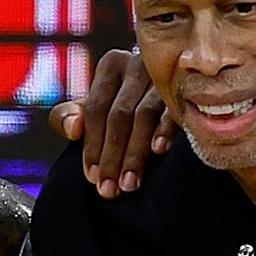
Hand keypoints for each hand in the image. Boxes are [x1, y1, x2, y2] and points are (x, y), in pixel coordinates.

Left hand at [47, 48, 172, 198]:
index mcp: (111, 66)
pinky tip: (159, 150)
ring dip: (135, 152)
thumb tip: (73, 130)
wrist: (165, 85)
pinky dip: (165, 131)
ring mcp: (164, 76)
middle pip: (119, 115)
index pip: (96, 108)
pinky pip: (174, 112)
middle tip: (110, 189)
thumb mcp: (93, 104)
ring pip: (145, 115)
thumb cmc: (123, 100)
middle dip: (113, 156)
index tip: (92, 177)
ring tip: (130, 183)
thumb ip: (68, 116)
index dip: (92, 144)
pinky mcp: (187, 90)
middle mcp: (137, 66)